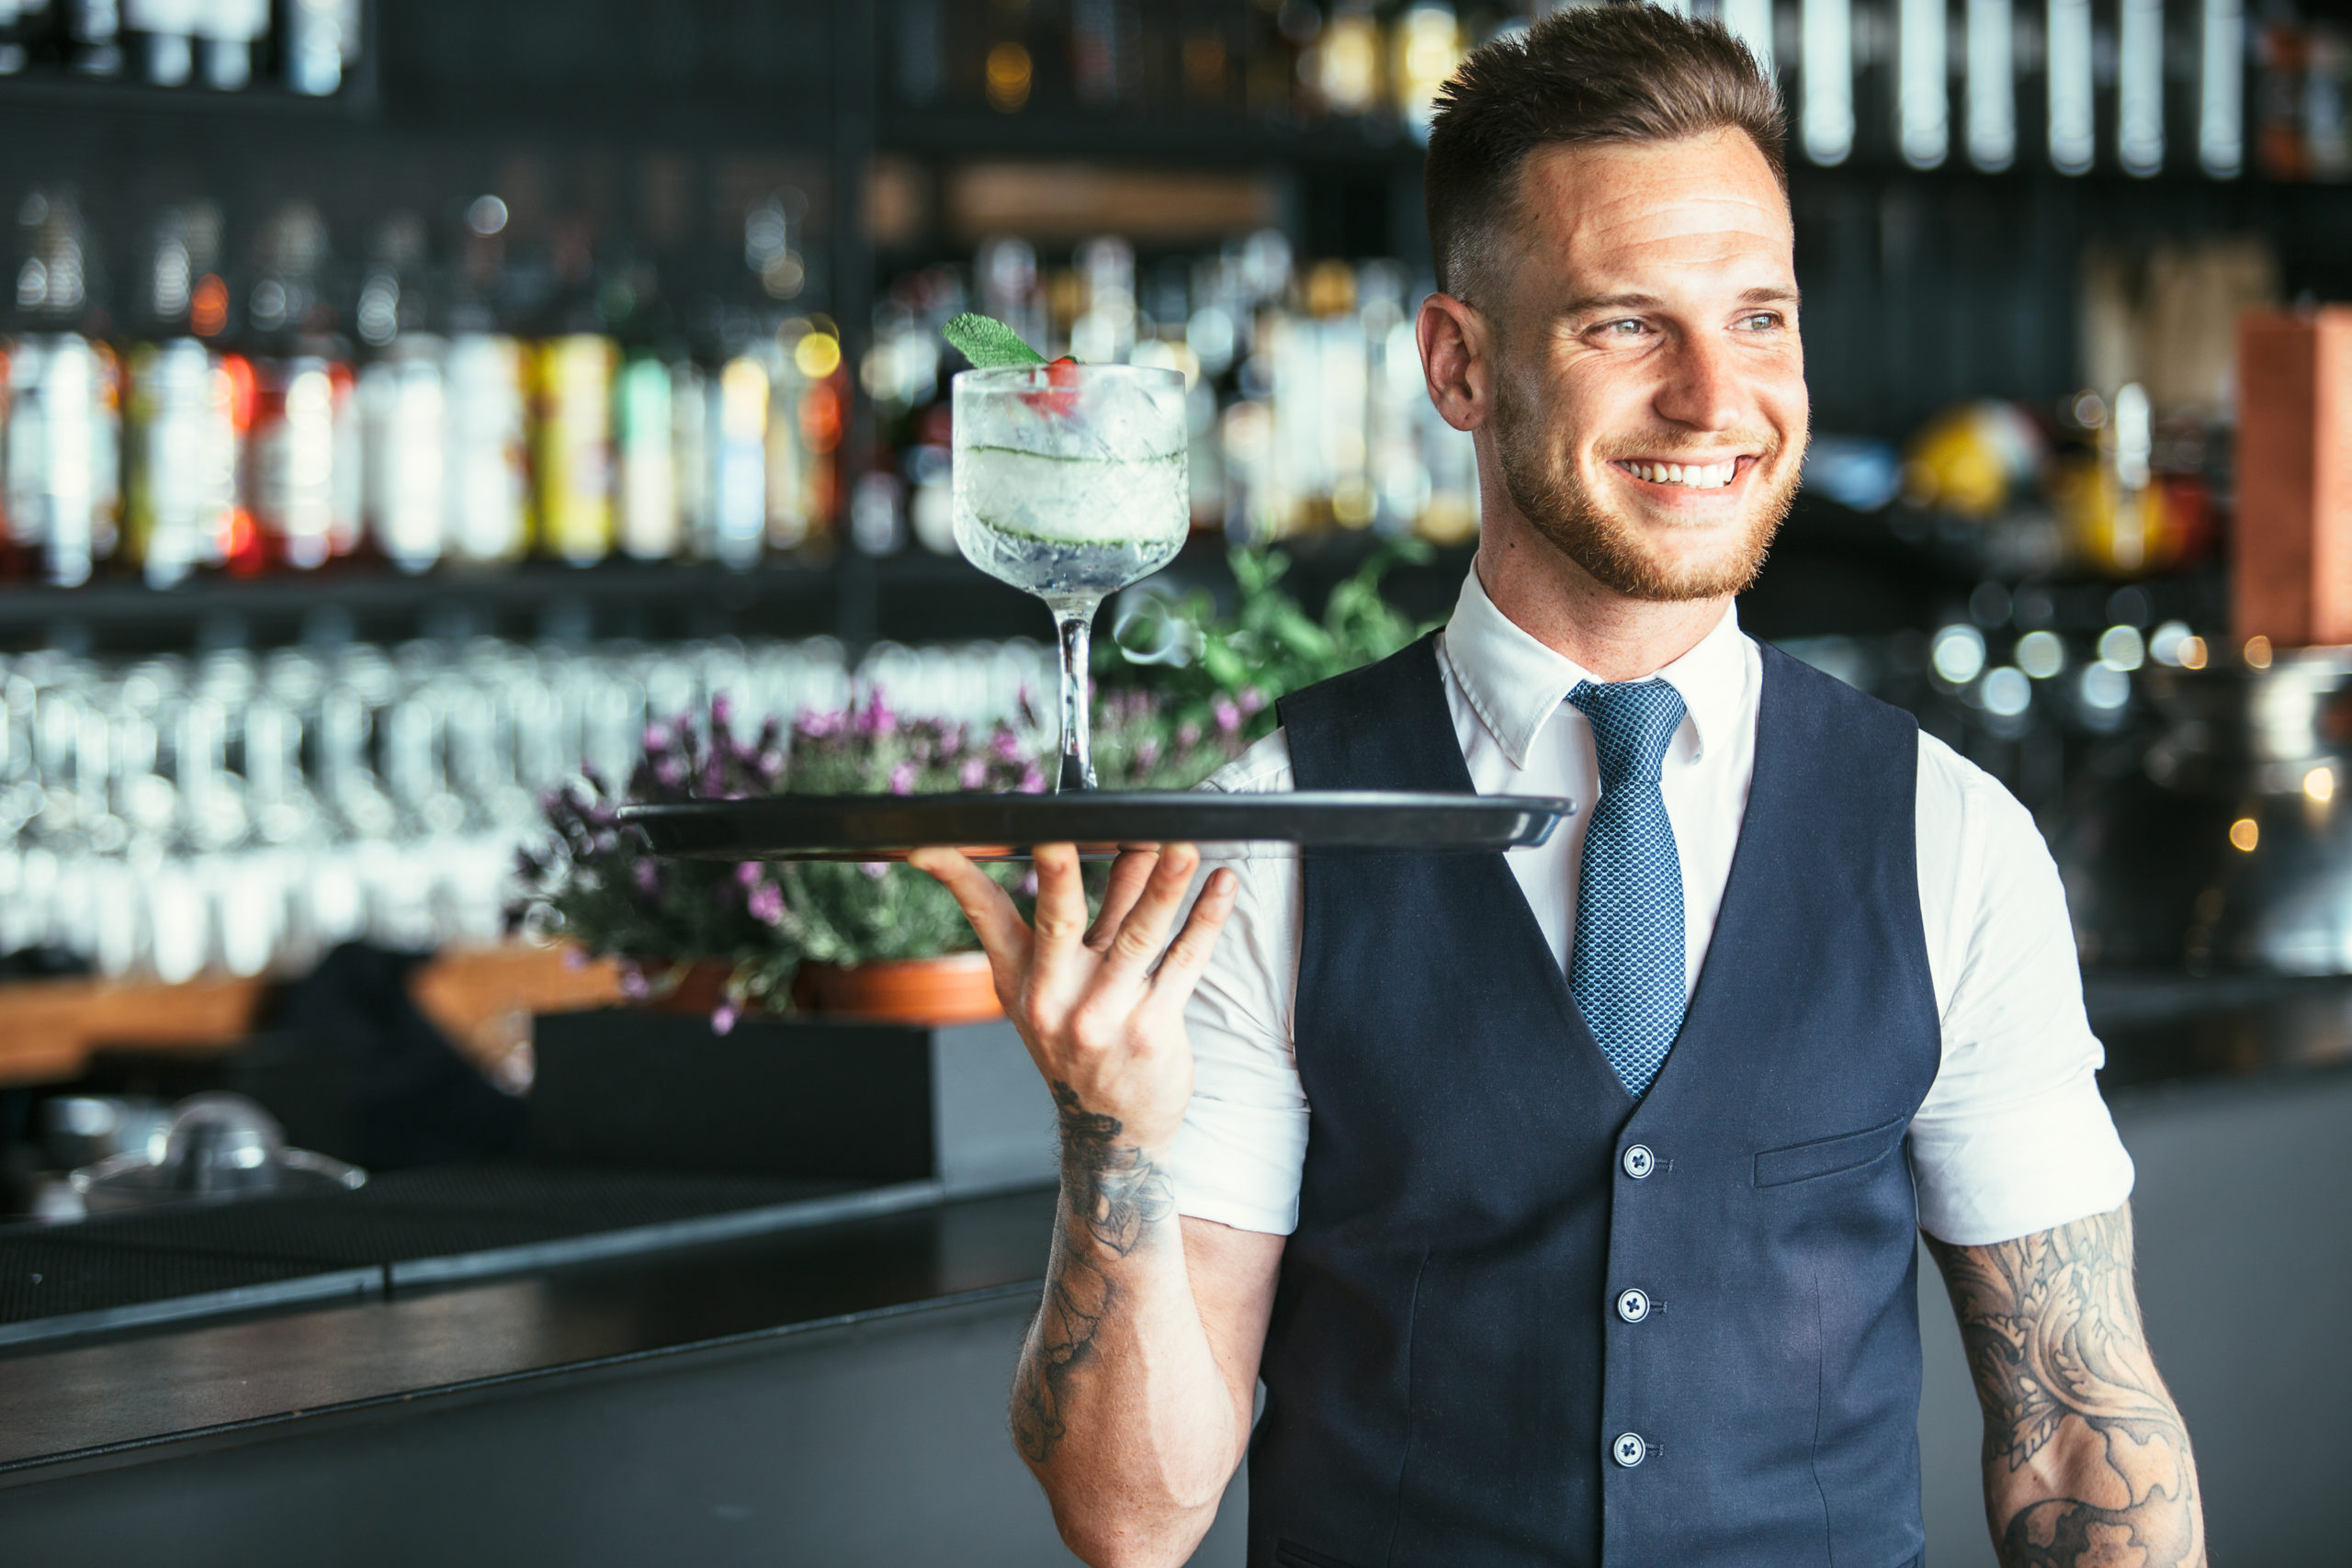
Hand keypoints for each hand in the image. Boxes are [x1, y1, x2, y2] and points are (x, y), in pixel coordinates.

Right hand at [908, 843, 1237, 1152]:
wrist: (1109, 1130)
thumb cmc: (1081, 1042)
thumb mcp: (1057, 987)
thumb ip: (1090, 915)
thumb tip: (1126, 845)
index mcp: (1021, 977)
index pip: (985, 914)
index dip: (957, 877)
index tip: (932, 845)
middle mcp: (1054, 995)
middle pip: (1058, 920)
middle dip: (1061, 874)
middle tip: (1063, 833)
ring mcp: (1103, 1015)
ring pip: (1136, 935)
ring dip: (1163, 886)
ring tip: (1182, 846)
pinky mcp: (1151, 1029)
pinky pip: (1183, 963)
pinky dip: (1206, 919)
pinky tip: (1223, 886)